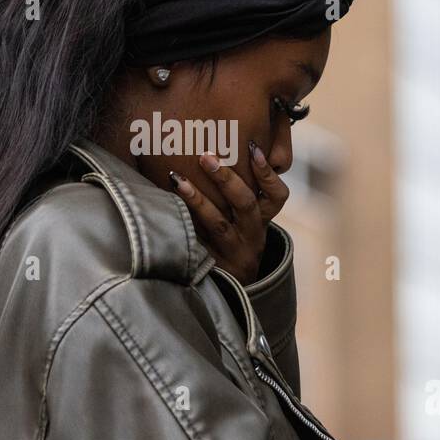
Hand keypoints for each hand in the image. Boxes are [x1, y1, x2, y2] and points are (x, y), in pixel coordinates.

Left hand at [168, 141, 289, 284]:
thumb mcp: (243, 221)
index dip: (267, 172)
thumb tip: (213, 148)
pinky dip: (181, 224)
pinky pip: (195, 243)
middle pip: (246, 204)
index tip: (253, 147)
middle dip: (226, 178)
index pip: (277, 195)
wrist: (231, 291)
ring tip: (176, 178)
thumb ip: (237, 192)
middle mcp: (252, 236)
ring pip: (218, 224)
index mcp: (263, 220)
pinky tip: (162, 208)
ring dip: (197, 198)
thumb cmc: (233, 240)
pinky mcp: (211, 265)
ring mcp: (233, 253)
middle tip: (206, 156)